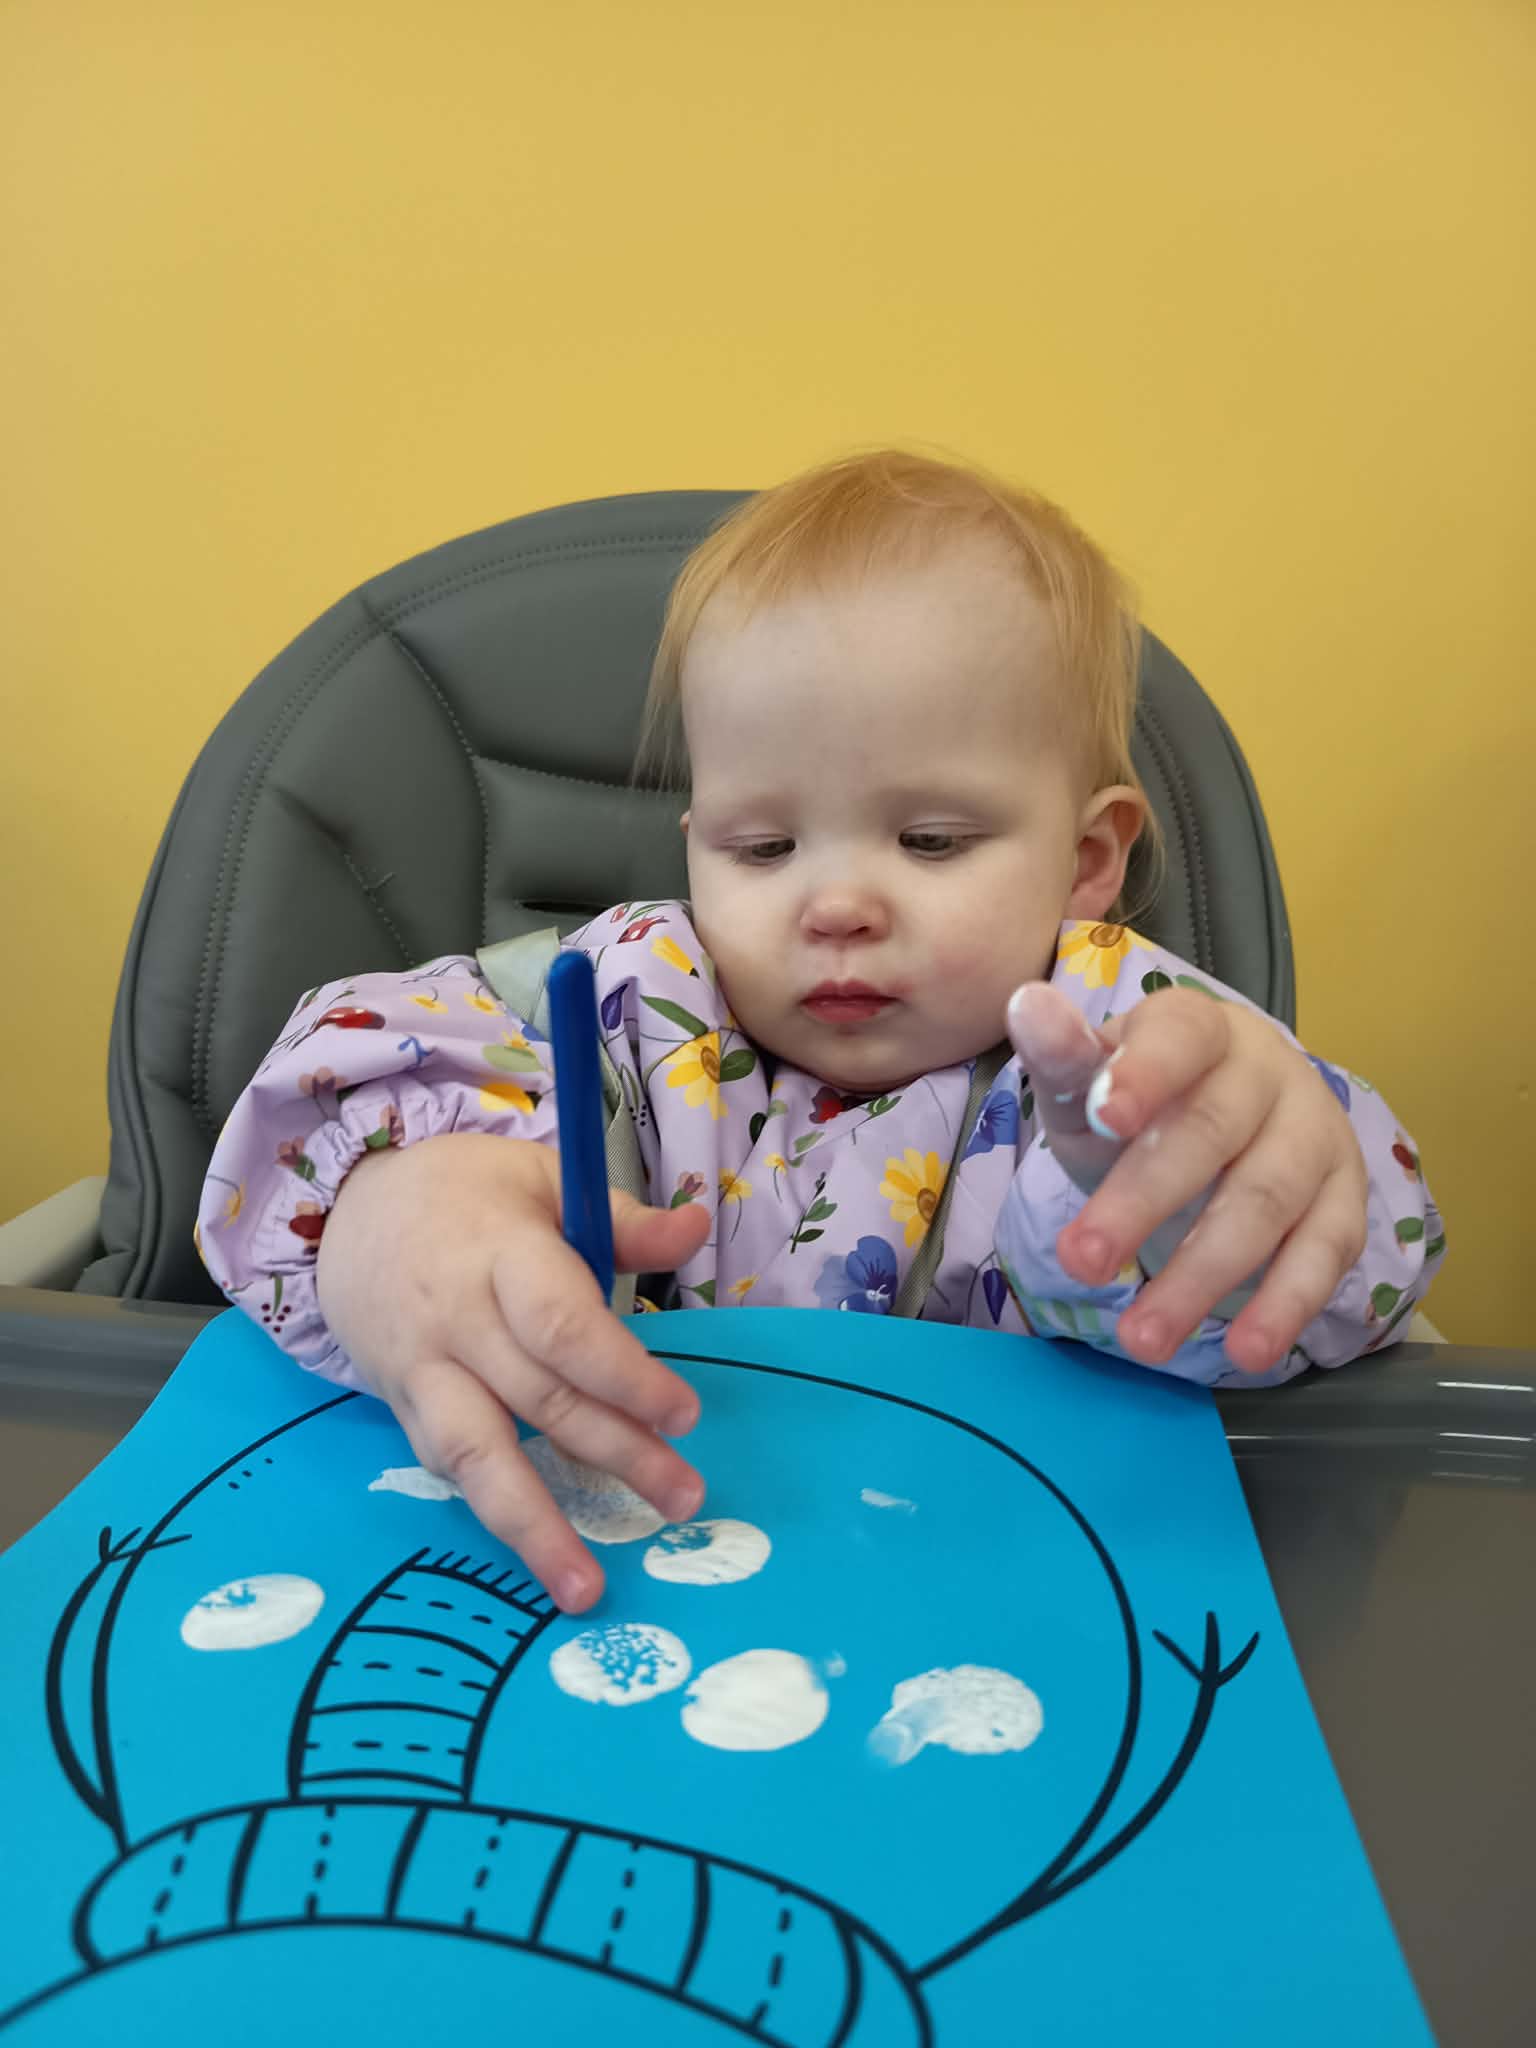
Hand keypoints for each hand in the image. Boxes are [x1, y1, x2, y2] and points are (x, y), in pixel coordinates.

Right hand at [316, 1131, 711, 1610]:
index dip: (624, 1376)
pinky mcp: (401, 1410)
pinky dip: (495, 1510)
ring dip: (536, 1527)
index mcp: (499, 1254)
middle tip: (683, 1499)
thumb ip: (623, 1221)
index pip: (562, 1326)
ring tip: (585, 1590)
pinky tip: (542, 1553)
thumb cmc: (469, 1194)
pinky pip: (448, 1468)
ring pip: (476, 1457)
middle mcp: (455, 1321)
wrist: (349, 1212)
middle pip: (538, 1399)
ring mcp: (421, 1371)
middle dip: (616, 1455)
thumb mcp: (545, 1179)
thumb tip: (698, 1227)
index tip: (684, 1414)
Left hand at [1007, 983, 1367, 1375]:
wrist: (1215, 1129)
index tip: (1104, 1116)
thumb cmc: (1138, 1106)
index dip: (1146, 1074)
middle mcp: (1269, 1072)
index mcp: (1199, 1028)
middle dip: (1144, 1201)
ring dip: (1204, 1276)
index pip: (1180, 1038)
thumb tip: (1025, 1006)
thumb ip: (1062, 1058)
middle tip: (1081, 1261)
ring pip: (1267, 1202)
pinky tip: (1246, 1352)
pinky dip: (1286, 1305)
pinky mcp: (1344, 1200)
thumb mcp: (1088, 1087)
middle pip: (1212, 1132)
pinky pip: (1324, 1255)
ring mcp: (1315, 1135)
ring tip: (1143, 1339)